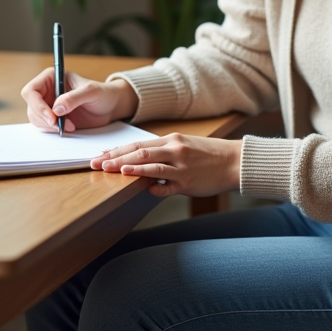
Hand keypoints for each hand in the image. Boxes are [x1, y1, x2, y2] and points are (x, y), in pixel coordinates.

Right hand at [21, 69, 138, 132]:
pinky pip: (44, 126)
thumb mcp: (92, 92)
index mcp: (52, 77)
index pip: (31, 91)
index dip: (37, 105)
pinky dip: (53, 130)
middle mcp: (47, 90)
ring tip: (70, 126)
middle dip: (45, 119)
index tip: (52, 117)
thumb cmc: (103, 93)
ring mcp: (48, 105)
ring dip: (50, 126)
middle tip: (61, 126)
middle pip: (32, 107)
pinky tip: (69, 127)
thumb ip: (74, 98)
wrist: (110, 106)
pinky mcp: (53, 117)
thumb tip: (56, 108)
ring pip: (36, 118)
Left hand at [92, 134, 241, 197]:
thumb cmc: (210, 155)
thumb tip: (141, 162)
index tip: (101, 155)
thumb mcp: (185, 147)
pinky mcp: (188, 182)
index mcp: (172, 140)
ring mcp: (181, 167)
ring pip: (151, 166)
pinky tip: (144, 189)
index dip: (117, 150)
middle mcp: (175, 150)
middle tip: (96, 164)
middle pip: (139, 153)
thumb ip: (164, 153)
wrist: (235, 161)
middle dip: (115, 159)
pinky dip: (154, 188)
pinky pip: (167, 187)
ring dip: (130, 169)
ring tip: (112, 171)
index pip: (138, 144)